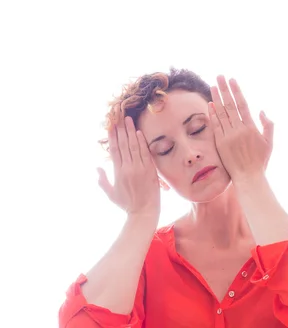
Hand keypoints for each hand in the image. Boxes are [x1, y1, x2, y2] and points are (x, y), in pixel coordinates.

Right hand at [97, 103, 160, 220]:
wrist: (144, 212)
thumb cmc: (126, 204)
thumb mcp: (110, 194)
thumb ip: (102, 180)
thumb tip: (97, 167)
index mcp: (118, 172)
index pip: (114, 150)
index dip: (112, 137)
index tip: (110, 126)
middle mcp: (128, 168)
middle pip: (123, 144)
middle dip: (121, 129)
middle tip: (119, 116)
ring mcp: (140, 168)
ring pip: (134, 146)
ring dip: (131, 131)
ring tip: (129, 119)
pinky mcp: (150, 170)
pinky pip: (145, 153)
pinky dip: (142, 142)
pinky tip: (139, 132)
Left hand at [208, 75, 273, 181]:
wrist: (248, 177)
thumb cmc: (260, 161)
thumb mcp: (269, 143)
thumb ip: (268, 125)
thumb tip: (262, 111)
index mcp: (251, 127)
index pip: (242, 104)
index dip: (236, 91)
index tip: (232, 80)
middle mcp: (239, 130)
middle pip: (230, 105)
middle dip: (224, 89)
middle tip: (219, 76)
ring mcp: (228, 136)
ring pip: (221, 113)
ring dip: (216, 98)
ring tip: (213, 86)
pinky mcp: (220, 143)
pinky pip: (215, 126)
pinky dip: (212, 114)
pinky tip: (210, 105)